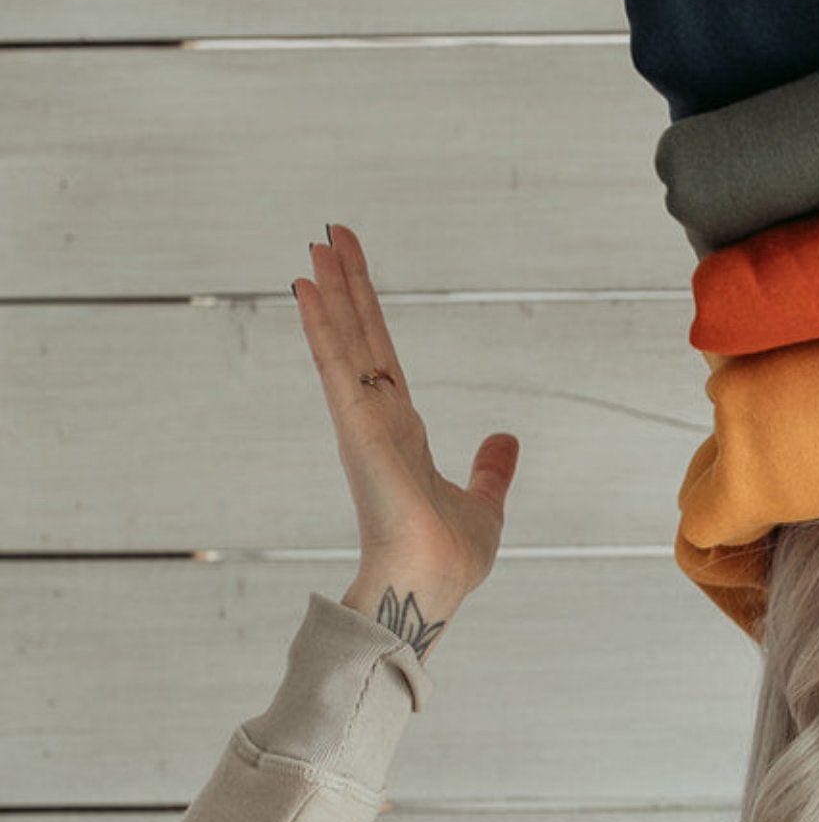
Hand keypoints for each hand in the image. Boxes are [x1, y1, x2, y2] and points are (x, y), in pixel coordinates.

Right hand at [291, 224, 518, 654]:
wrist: (433, 587)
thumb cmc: (451, 557)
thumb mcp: (484, 501)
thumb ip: (491, 469)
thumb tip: (506, 438)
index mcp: (401, 431)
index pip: (383, 358)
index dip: (369, 314)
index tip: (354, 273)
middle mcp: (376, 420)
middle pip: (361, 338)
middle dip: (348, 286)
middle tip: (330, 234)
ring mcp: (362, 421)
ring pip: (345, 342)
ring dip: (331, 292)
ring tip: (316, 243)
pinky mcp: (357, 429)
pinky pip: (337, 366)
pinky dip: (322, 326)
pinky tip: (308, 287)